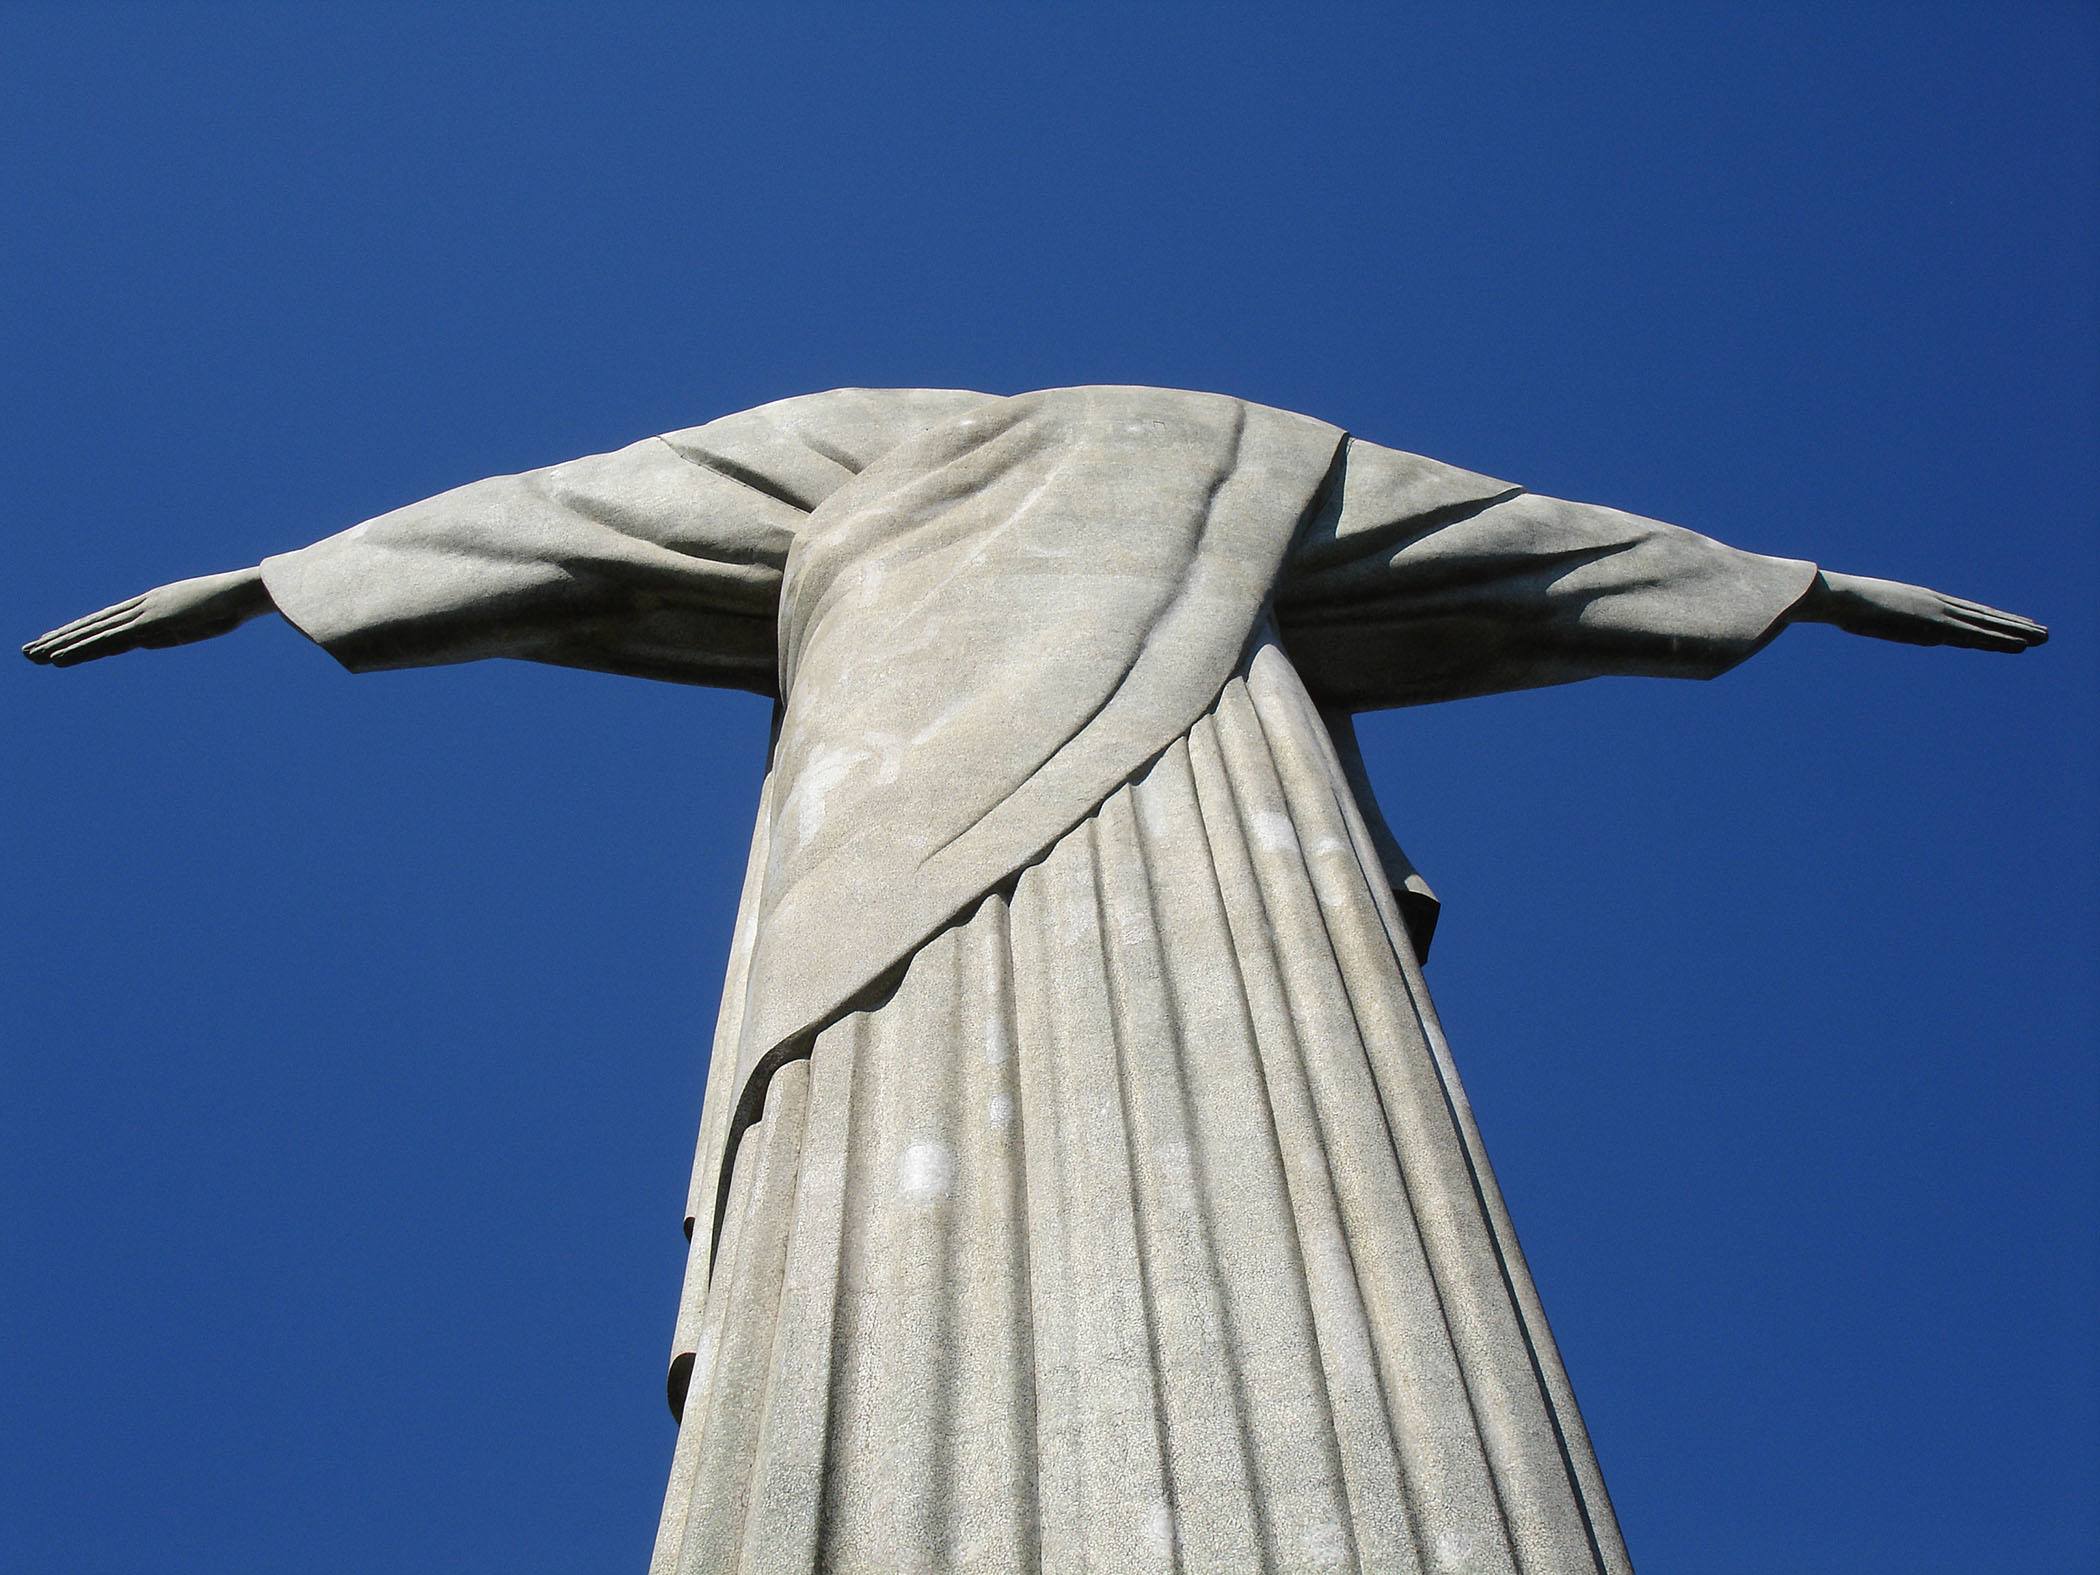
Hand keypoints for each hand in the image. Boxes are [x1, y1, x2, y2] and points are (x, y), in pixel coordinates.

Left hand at [23, 567, 273, 666]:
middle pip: (92, 625)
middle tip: (29, 650)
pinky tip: (57, 658)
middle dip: (59, 638)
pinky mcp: (149, 625)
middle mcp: (141, 607)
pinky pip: (107, 640)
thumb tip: (145, 642)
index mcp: (153, 606)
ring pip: (92, 633)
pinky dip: (80, 649)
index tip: (57, 639)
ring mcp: (144, 614)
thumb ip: (167, 632)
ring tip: (30, 655)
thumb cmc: (233, 604)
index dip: (81, 630)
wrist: (247, 590)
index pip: (108, 620)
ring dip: (59, 645)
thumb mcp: (195, 622)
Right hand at [1796, 571, 2047, 652]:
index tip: (2015, 624)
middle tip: (2044, 632)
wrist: (1839, 596)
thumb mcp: (1873, 616)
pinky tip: (2021, 644)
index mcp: (1924, 603)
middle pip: (1984, 616)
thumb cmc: (1845, 605)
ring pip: (1987, 624)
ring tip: (2044, 637)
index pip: (1967, 612)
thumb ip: (1897, 624)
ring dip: (2017, 632)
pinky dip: (2000, 639)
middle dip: (2014, 625)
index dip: (1993, 619)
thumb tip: (1907, 633)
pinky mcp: (1935, 623)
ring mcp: (1938, 613)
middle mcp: (1938, 605)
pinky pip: (1975, 635)